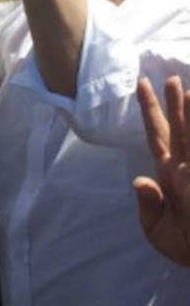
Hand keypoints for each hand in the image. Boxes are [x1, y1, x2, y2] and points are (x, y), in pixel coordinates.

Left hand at [134, 76, 189, 265]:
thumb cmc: (185, 246)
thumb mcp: (158, 230)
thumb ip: (149, 206)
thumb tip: (139, 181)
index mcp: (170, 174)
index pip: (158, 136)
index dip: (151, 110)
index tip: (141, 84)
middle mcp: (187, 168)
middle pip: (180, 129)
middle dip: (175, 103)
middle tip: (171, 78)